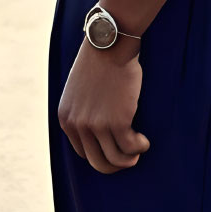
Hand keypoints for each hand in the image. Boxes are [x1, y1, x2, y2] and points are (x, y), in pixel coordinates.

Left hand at [57, 39, 147, 173]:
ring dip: (131, 157)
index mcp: (66, 119)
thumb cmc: (98, 66)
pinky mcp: (116, 122)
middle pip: (98, 163)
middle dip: (117, 164)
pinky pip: (131, 149)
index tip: (116, 147)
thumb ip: (81, 113)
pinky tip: (144, 138)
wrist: (108, 47)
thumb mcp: (78, 93)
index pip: (83, 153)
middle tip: (131, 154)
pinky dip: (140, 147)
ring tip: (139, 145)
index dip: (102, 154)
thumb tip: (95, 135)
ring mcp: (96, 125)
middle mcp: (77, 125)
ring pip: (117, 160)